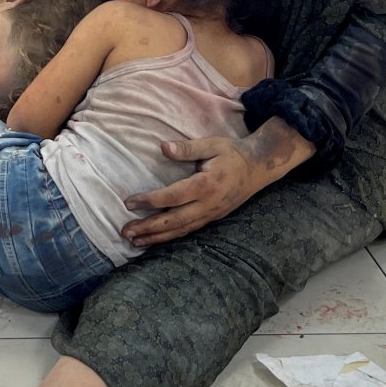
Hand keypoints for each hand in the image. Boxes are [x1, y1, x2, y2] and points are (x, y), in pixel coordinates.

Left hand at [120, 119, 314, 246]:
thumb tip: (163, 147)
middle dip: (148, 228)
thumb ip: (187, 148)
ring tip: (135, 242)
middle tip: (125, 232)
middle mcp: (209, 204)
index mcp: (206, 185)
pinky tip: (156, 239)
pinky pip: (189, 230)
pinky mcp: (213, 217)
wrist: (260, 167)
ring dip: (157, 237)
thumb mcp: (211, 144)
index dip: (150, 201)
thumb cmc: (232, 153)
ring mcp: (212, 214)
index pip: (173, 197)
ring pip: (181, 230)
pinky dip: (171, 237)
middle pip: (174, 220)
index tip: (128, 203)